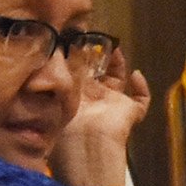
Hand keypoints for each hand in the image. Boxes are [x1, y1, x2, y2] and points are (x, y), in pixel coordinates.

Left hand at [57, 49, 151, 185]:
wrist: (89, 147)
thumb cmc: (66, 129)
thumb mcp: (52, 104)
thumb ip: (51, 87)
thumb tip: (43, 65)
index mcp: (73, 100)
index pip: (75, 76)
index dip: (76, 60)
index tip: (74, 42)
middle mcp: (93, 101)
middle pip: (97, 74)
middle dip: (97, 57)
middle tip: (94, 38)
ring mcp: (113, 106)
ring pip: (118, 80)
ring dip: (117, 64)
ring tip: (114, 47)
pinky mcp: (130, 113)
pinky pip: (141, 100)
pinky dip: (142, 88)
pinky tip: (136, 74)